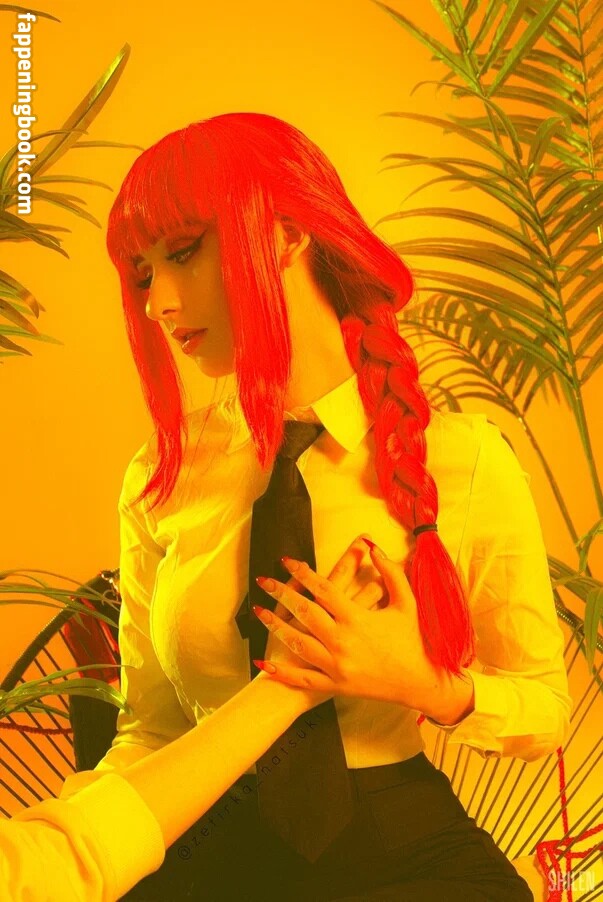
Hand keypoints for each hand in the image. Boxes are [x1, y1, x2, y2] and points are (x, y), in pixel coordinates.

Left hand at [254, 539, 459, 716]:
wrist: (419, 684)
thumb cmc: (412, 641)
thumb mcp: (407, 603)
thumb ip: (391, 573)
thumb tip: (374, 547)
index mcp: (358, 619)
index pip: (323, 589)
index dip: (303, 572)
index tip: (287, 560)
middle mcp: (343, 641)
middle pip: (304, 612)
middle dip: (281, 593)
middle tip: (264, 580)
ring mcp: (337, 666)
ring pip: (298, 643)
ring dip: (276, 626)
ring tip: (259, 611)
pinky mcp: (335, 686)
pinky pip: (303, 679)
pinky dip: (282, 672)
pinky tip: (263, 663)